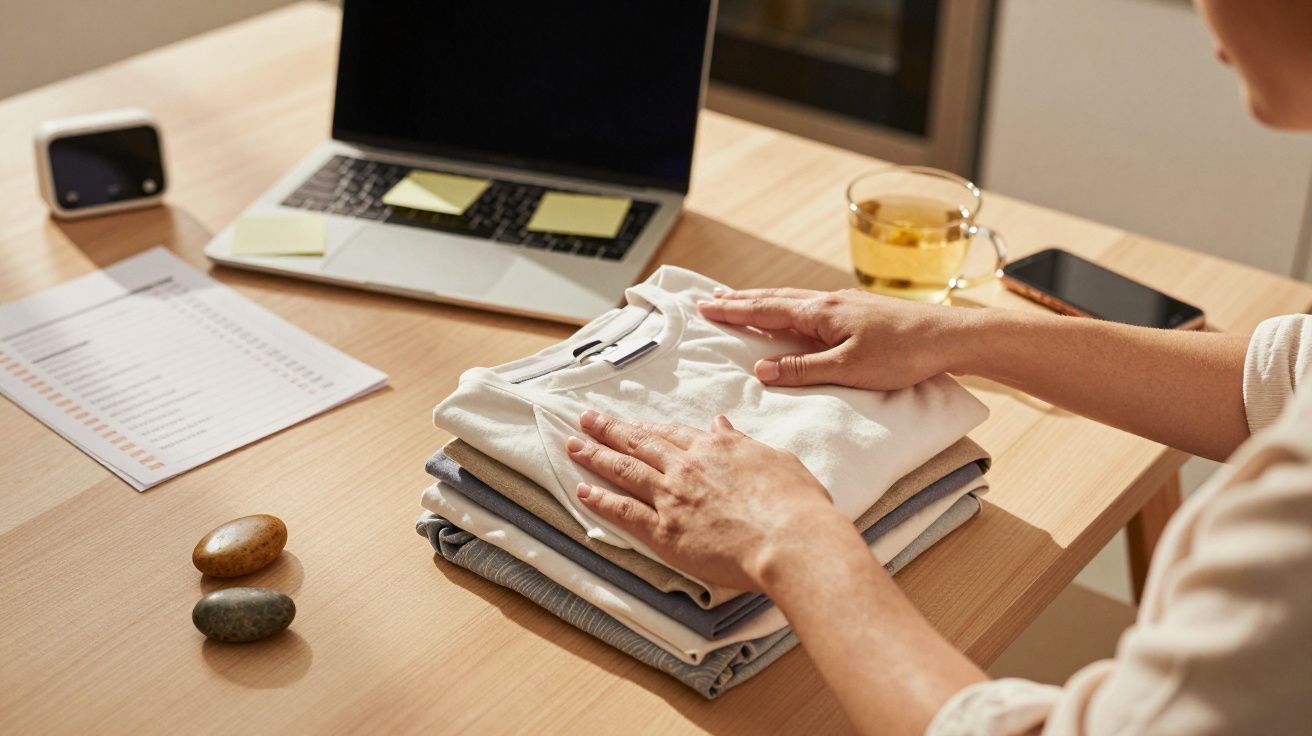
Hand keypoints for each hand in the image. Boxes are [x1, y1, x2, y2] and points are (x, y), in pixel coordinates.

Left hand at [565, 410, 856, 591]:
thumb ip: (744, 443)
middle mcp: (688, 466)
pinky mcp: (664, 530)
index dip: (647, 427)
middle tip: (586, 419)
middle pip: (639, 443)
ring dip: (595, 455)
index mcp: (717, 447)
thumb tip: (722, 425)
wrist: (792, 539)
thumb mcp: (776, 459)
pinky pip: (623, 511)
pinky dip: (601, 500)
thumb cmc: (797, 505)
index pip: (673, 433)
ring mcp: (673, 496)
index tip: (631, 423)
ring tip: (574, 445)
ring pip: (624, 470)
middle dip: (609, 430)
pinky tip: (583, 490)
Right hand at [697, 287, 973, 390]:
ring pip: (792, 300)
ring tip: (741, 301)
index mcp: (820, 313)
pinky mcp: (857, 311)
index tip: (704, 308)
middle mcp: (828, 302)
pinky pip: (810, 305)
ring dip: (762, 301)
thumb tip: (760, 370)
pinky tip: (792, 311)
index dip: (733, 311)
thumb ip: (802, 369)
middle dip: (740, 301)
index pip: (765, 310)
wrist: (949, 336)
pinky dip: (788, 306)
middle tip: (710, 300)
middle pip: (774, 299)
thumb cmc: (903, 354)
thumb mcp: (848, 369)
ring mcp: (844, 304)